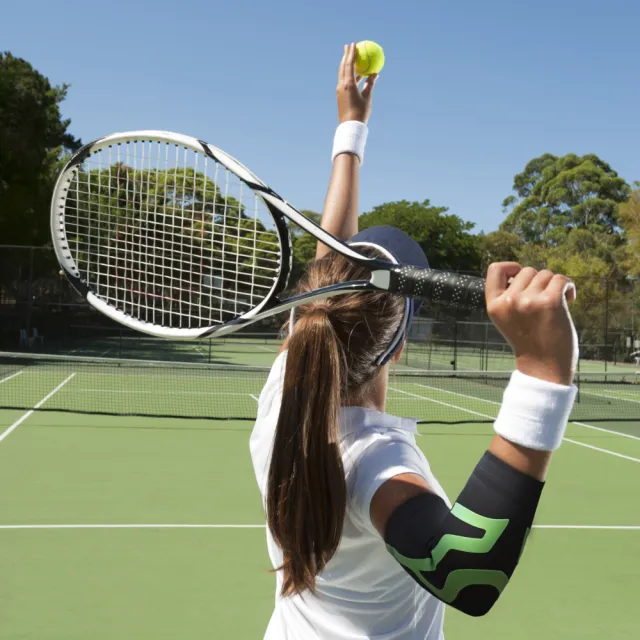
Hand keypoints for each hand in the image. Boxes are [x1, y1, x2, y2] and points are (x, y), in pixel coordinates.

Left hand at [337, 43, 376, 123]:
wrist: (350, 126)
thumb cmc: (360, 112)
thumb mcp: (367, 97)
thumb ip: (370, 84)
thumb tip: (375, 74)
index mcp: (348, 84)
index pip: (349, 64)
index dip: (351, 53)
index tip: (353, 44)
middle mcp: (342, 85)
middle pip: (343, 66)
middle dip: (345, 55)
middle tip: (348, 46)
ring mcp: (340, 90)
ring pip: (342, 73)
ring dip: (346, 64)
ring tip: (350, 57)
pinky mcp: (340, 95)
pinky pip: (344, 81)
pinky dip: (349, 74)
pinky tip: (355, 74)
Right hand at [485, 263, 577, 385]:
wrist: (544, 367)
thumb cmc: (529, 341)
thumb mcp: (508, 319)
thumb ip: (509, 297)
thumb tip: (522, 271)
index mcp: (494, 305)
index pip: (495, 269)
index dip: (511, 267)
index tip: (520, 276)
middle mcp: (509, 301)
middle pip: (527, 271)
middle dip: (538, 282)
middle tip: (543, 301)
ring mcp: (529, 301)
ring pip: (545, 274)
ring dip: (554, 285)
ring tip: (556, 303)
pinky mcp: (550, 302)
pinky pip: (561, 279)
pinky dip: (568, 286)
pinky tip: (570, 299)